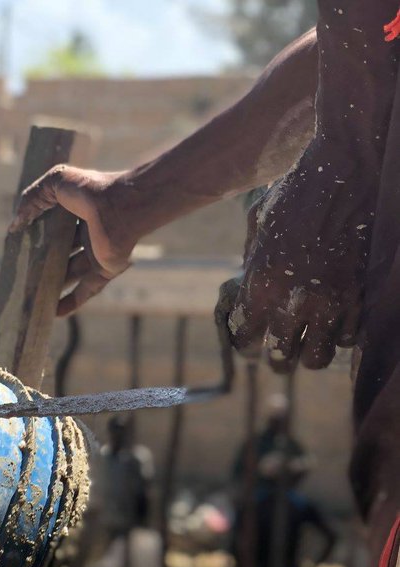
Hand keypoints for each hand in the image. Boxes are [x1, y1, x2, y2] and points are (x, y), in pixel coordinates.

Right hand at [10, 166, 136, 314]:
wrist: (121, 207)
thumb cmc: (91, 190)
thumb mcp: (56, 183)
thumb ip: (33, 199)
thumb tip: (14, 225)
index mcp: (78, 211)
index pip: (56, 227)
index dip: (39, 236)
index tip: (21, 247)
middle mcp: (89, 234)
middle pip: (63, 254)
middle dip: (45, 264)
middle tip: (24, 274)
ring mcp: (98, 254)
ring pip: (72, 275)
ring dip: (54, 286)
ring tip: (33, 296)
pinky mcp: (105, 270)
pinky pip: (86, 291)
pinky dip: (71, 302)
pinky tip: (54, 313)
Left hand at [226, 143, 374, 371]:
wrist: (347, 168)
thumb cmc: (298, 190)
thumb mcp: (260, 226)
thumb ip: (252, 265)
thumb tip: (248, 292)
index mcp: (262, 285)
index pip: (246, 341)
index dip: (247, 345)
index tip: (252, 343)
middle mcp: (294, 302)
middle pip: (280, 359)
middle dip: (277, 359)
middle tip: (279, 351)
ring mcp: (331, 302)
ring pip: (316, 359)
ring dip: (310, 354)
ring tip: (308, 343)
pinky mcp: (360, 296)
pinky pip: (348, 338)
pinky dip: (340, 336)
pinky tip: (335, 324)